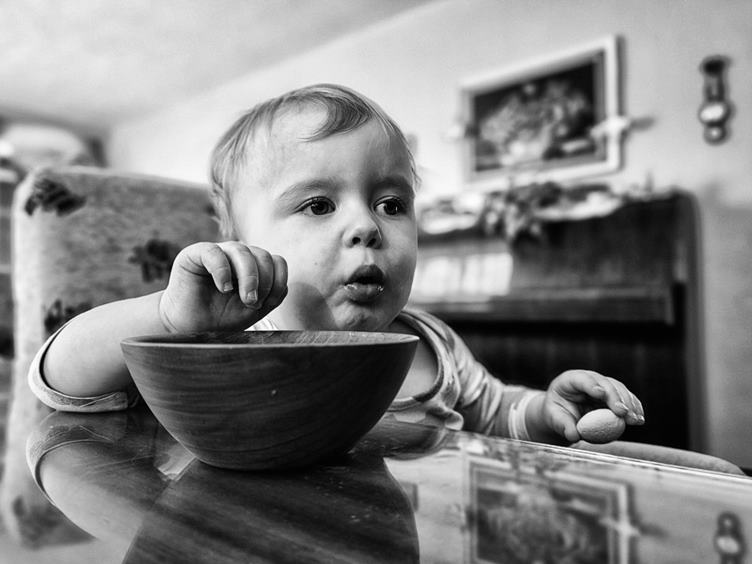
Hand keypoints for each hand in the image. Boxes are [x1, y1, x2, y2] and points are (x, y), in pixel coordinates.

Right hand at [158, 241, 287, 332]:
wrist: (191, 328)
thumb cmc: (222, 318)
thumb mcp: (254, 309)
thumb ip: (273, 296)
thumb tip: (283, 284)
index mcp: (254, 266)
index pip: (276, 261)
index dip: (277, 281)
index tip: (267, 303)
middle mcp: (237, 256)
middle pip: (262, 255)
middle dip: (264, 282)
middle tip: (253, 304)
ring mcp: (218, 252)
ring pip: (242, 251)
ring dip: (249, 277)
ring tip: (245, 299)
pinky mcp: (195, 254)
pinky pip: (214, 253)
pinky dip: (223, 271)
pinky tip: (223, 288)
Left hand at [529, 370, 644, 443]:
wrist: (564, 412)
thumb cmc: (557, 413)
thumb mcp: (554, 419)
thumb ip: (563, 426)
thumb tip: (574, 435)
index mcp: (570, 380)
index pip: (582, 379)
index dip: (591, 385)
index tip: (600, 394)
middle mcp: (589, 379)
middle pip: (605, 383)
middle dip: (615, 397)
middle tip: (622, 412)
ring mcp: (603, 384)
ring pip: (619, 389)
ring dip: (629, 404)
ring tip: (635, 420)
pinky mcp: (613, 394)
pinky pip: (626, 398)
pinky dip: (634, 408)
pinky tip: (640, 419)